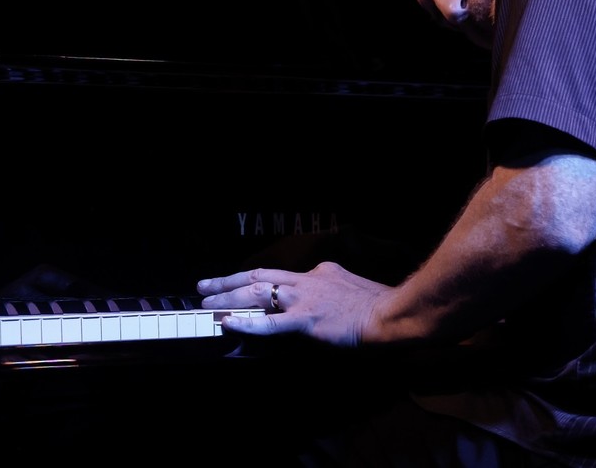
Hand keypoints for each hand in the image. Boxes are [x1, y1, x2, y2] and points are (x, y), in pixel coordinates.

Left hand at [196, 261, 390, 346]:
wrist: (390, 313)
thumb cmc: (376, 304)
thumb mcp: (349, 286)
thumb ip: (331, 287)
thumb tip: (322, 292)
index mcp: (317, 273)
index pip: (279, 275)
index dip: (254, 280)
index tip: (239, 284)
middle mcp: (306, 281)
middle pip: (259, 277)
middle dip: (228, 281)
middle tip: (205, 286)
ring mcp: (304, 299)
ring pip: (257, 293)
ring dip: (228, 297)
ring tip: (207, 303)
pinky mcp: (306, 320)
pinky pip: (271, 323)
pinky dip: (247, 322)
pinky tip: (229, 321)